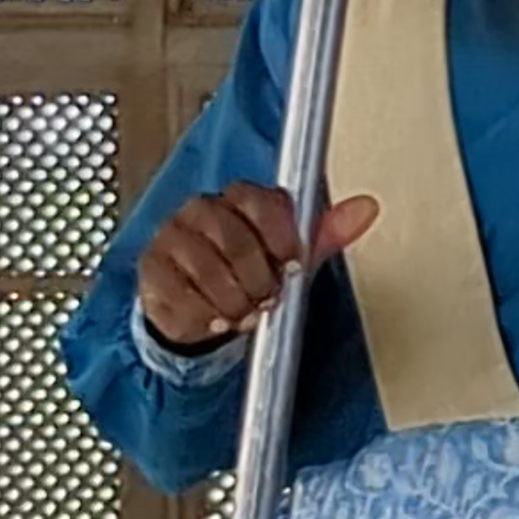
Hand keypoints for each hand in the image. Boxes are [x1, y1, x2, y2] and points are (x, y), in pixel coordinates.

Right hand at [138, 183, 375, 356]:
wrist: (202, 308)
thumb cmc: (246, 274)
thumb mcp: (289, 255)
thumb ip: (324, 233)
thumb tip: (366, 208)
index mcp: (239, 198)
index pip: (260, 202)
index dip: (280, 237)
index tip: (292, 265)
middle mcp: (202, 209)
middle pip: (235, 238)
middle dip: (258, 279)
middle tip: (267, 298)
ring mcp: (172, 236)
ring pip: (208, 268)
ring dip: (234, 301)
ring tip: (245, 313)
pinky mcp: (152, 268)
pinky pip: (180, 292)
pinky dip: (205, 313)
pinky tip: (216, 319)